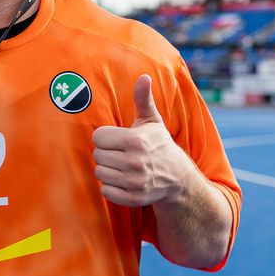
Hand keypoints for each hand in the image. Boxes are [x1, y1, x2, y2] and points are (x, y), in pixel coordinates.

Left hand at [92, 75, 190, 207]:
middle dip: (106, 153)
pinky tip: (123, 180)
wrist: (177, 177)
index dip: (106, 137)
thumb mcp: (152, 121)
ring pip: (99, 174)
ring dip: (108, 170)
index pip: (98, 137)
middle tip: (120, 153)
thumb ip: (143, 99)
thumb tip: (144, 77)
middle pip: (97, 156)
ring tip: (122, 166)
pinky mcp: (133, 198)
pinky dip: (111, 187)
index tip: (117, 139)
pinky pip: (105, 191)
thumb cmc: (158, 144)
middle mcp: (135, 162)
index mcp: (135, 140)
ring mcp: (134, 182)